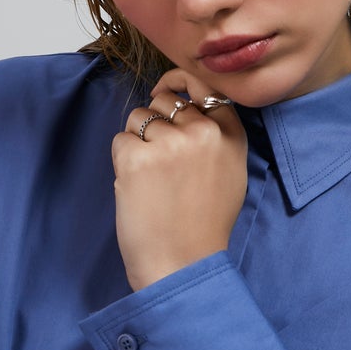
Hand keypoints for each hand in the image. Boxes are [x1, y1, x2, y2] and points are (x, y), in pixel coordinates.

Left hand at [111, 66, 249, 290]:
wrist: (183, 265)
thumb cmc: (203, 224)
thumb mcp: (230, 172)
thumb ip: (216, 135)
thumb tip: (186, 103)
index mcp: (230, 135)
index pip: (203, 86)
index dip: (179, 84)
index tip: (165, 91)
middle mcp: (203, 132)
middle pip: (164, 100)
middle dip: (154, 122)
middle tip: (159, 161)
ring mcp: (169, 143)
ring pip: (137, 117)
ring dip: (136, 141)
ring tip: (150, 178)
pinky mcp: (137, 158)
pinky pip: (120, 140)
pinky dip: (122, 161)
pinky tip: (136, 187)